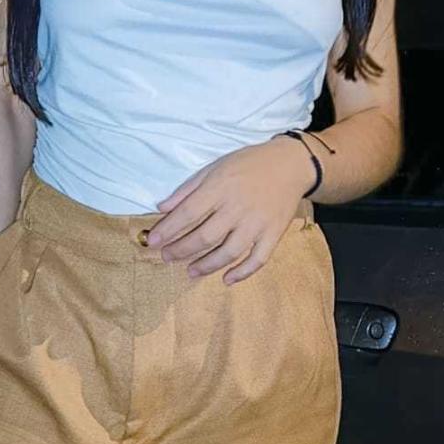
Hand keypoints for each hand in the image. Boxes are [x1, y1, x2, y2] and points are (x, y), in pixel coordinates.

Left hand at [144, 137, 313, 283]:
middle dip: (181, 250)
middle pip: (205, 237)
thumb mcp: (214, 167)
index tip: (153, 242)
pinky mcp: (273, 234)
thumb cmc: (248, 164)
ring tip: (191, 271)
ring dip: (206, 266)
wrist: (290, 164)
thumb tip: (161, 208)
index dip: (168, 230)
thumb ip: (187, 189)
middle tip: (167, 257)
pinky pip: (257, 259)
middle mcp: (237, 207)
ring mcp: (257, 223)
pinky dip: (242, 273)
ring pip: (228, 252)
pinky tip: (226, 279)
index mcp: (220, 187)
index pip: (187, 213)